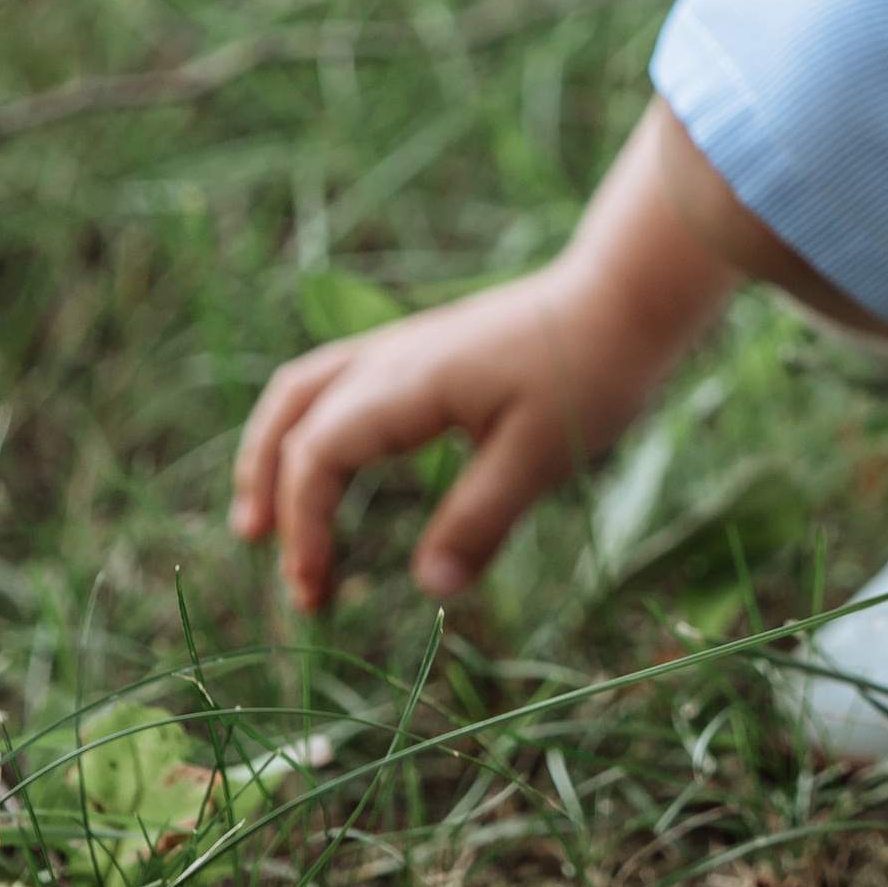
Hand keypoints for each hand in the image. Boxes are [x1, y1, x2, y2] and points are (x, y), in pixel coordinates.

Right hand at [232, 102, 734, 609]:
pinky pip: (341, 382)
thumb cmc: (588, 371)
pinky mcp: (428, 348)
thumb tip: (429, 588)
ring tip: (266, 513)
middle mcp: (389, 358)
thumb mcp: (539, 458)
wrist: (624, 295)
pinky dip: (314, 425)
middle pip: (291, 414)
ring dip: (276, 447)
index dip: (304, 528)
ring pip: (307, 388)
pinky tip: (335, 463)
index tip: (314, 591)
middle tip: (263, 553)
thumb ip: (479, 522)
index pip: (317, 457)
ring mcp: (405, 345)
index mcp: (404, 384)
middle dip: (266, 486)